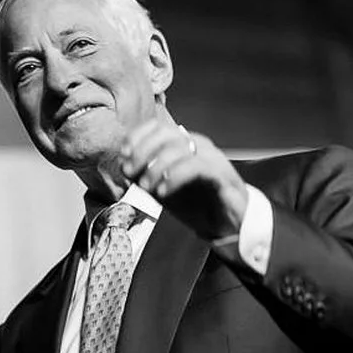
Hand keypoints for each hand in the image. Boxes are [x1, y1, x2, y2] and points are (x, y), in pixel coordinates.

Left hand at [120, 119, 247, 239]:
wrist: (229, 225)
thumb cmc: (198, 204)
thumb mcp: (165, 190)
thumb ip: (146, 175)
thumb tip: (124, 164)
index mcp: (185, 145)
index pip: (158, 127)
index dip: (138, 136)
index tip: (124, 154)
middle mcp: (199, 146)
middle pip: (167, 133)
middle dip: (143, 150)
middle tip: (131, 171)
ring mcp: (211, 158)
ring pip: (180, 148)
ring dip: (156, 166)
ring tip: (146, 186)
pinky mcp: (221, 175)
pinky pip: (196, 167)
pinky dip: (175, 177)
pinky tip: (164, 192)